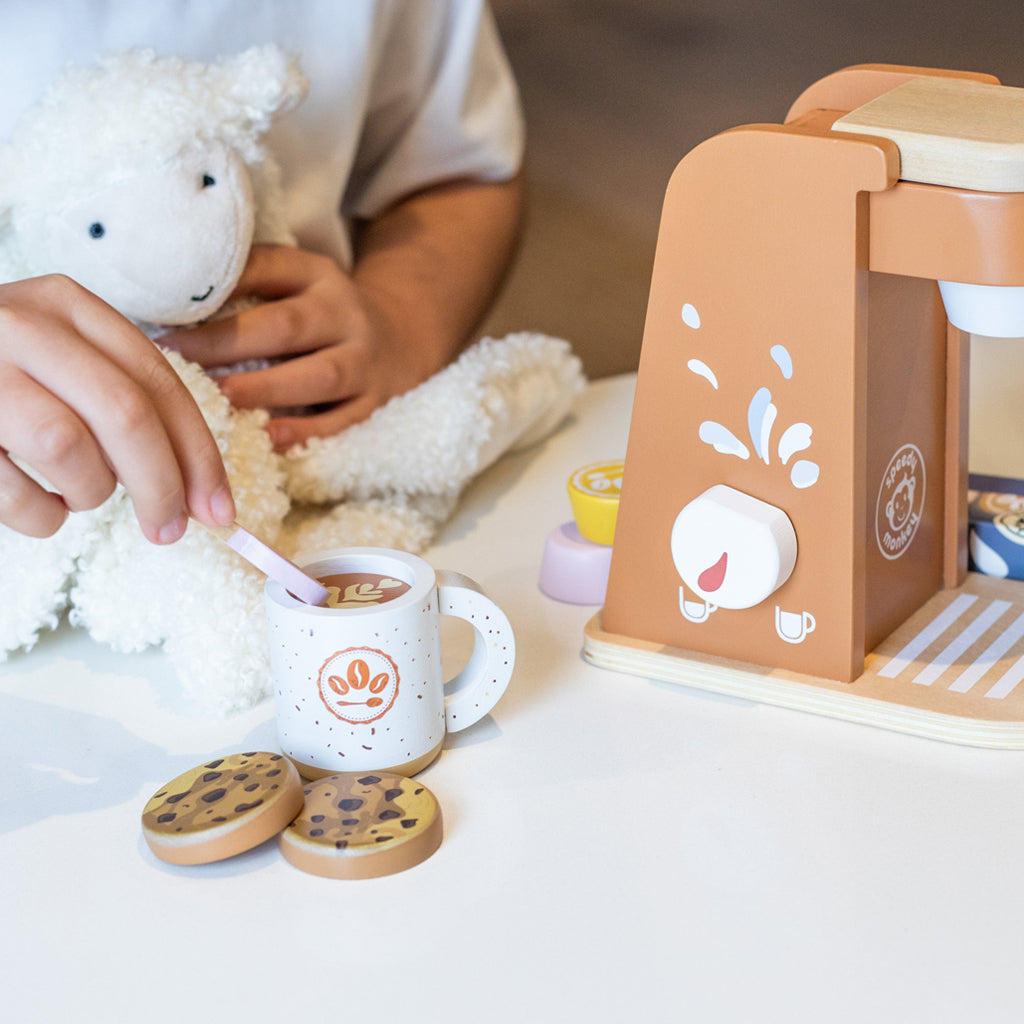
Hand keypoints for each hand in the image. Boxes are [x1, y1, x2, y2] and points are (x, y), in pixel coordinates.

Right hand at [0, 275, 234, 541]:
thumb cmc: (1, 376)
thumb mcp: (62, 362)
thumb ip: (124, 402)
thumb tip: (200, 491)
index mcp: (67, 306)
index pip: (158, 382)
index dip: (199, 453)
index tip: (220, 509)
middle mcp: (21, 324)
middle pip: (126, 415)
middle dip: (162, 485)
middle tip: (169, 530)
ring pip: (68, 448)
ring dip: (89, 492)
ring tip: (77, 496)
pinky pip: (13, 490)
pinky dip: (39, 516)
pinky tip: (36, 507)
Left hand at [162, 245, 436, 451]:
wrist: (402, 338)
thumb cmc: (318, 314)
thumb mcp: (293, 282)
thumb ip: (241, 285)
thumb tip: (154, 298)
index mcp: (315, 274)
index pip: (265, 269)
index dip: (215, 288)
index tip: (159, 308)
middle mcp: (344, 314)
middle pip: (286, 326)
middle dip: (226, 345)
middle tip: (174, 361)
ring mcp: (364, 360)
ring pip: (318, 376)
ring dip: (266, 390)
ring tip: (219, 404)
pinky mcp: (375, 403)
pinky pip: (340, 423)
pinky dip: (305, 435)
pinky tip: (267, 442)